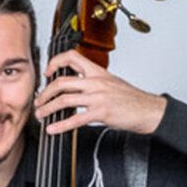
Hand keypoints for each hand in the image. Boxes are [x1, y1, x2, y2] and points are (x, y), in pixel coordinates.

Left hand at [35, 52, 166, 135]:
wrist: (148, 110)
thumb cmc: (131, 99)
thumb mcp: (111, 82)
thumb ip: (93, 81)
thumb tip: (75, 86)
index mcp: (98, 72)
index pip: (72, 57)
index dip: (55, 62)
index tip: (48, 72)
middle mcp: (96, 81)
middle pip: (62, 82)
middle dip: (45, 93)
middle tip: (38, 101)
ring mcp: (98, 97)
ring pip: (65, 99)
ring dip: (48, 108)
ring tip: (41, 115)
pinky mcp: (101, 112)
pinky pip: (76, 119)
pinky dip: (61, 125)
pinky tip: (53, 129)